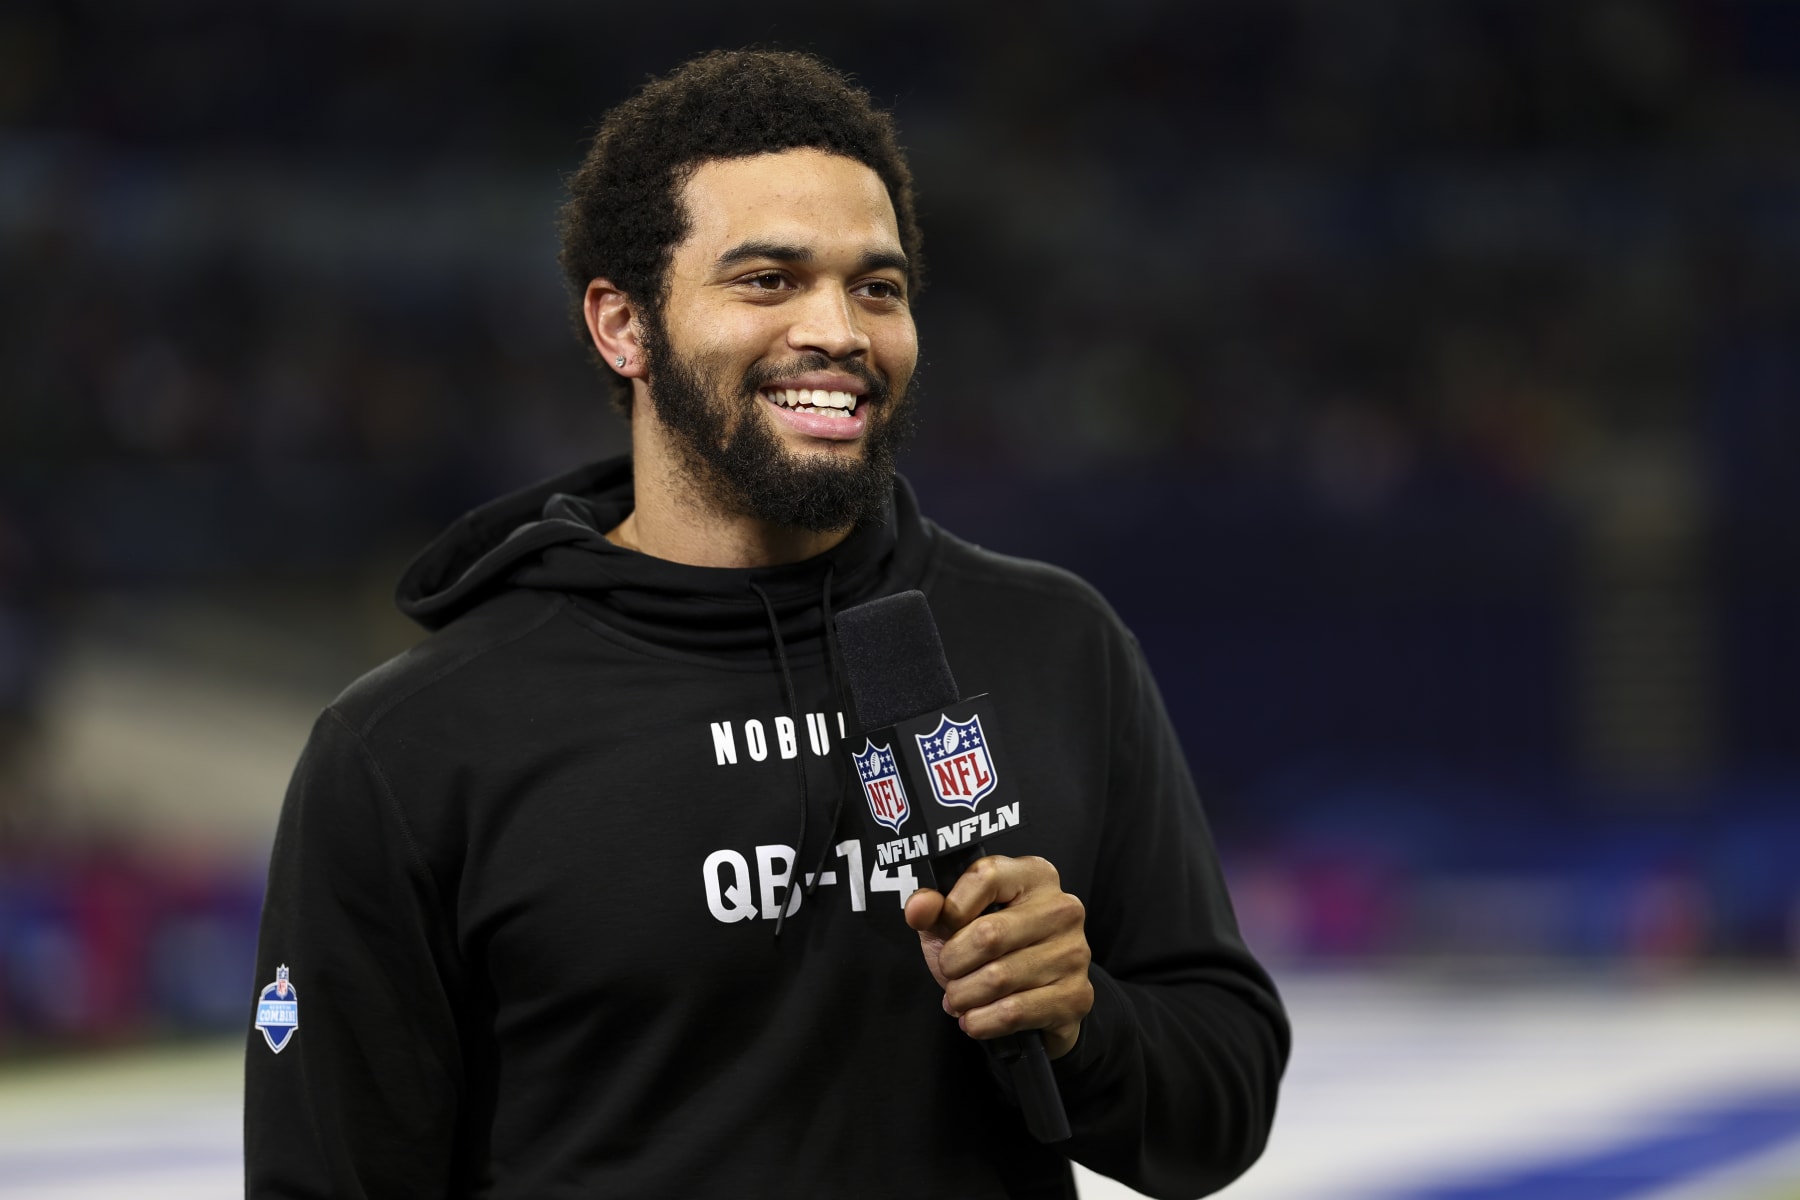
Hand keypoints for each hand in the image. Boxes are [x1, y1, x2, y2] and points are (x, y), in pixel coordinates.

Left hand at [903, 855, 1092, 1058]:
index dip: (952, 909)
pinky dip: (981, 1021)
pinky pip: (1013, 1012)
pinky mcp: (1076, 996)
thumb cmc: (996, 952)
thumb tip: (918, 907)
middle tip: (949, 973)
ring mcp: (1074, 953)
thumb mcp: (957, 923)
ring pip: (997, 978)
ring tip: (959, 998)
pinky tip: (975, 1018)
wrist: (1037, 1000)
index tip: (945, 930)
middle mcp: (1062, 908)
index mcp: (1034, 876)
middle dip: (953, 963)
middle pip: (988, 934)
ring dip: (963, 996)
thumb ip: (934, 910)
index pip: (985, 877)